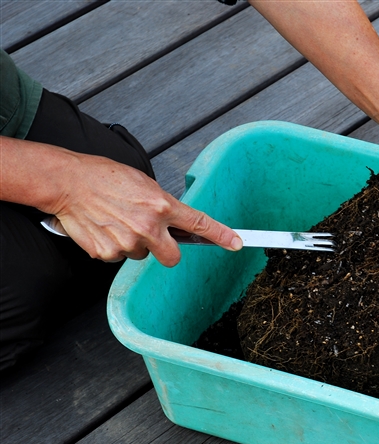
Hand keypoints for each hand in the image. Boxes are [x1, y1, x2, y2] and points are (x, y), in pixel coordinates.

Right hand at [48, 152, 241, 265]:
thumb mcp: (143, 184)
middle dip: (167, 251)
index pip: (199, 224)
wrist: (67, 182)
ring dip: (135, 243)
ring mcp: (127, 242)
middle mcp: (147, 227)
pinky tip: (104, 228)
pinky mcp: (107, 253)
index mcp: (161, 206)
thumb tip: (174, 221)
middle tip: (152, 236)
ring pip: (142, 255)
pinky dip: (113, 246)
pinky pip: (119, 257)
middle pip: (172, 257)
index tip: (237, 243)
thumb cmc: (103, 177)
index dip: (221, 235)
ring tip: (117, 221)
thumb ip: (162, 204)